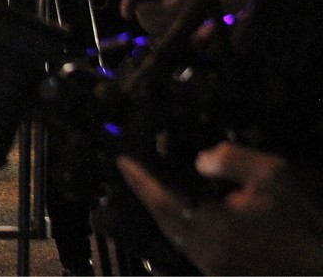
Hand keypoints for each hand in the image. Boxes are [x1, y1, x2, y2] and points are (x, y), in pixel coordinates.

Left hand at [117, 143, 322, 274]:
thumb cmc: (306, 222)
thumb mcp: (275, 177)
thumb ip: (232, 161)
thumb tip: (200, 161)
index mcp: (213, 229)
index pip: (161, 200)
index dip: (139, 180)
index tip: (123, 161)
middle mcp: (207, 254)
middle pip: (164, 222)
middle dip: (149, 196)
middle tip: (137, 172)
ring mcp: (217, 270)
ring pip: (178, 239)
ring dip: (165, 214)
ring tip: (157, 188)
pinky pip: (194, 250)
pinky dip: (184, 229)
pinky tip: (189, 214)